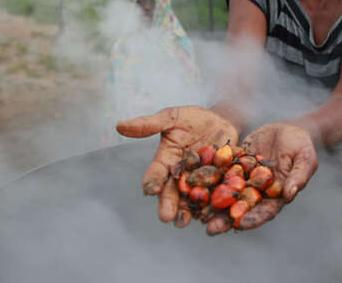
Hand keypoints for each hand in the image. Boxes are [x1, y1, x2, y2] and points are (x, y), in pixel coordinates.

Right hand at [116, 106, 238, 223]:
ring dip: (188, 213)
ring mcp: (199, 183)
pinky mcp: (218, 186)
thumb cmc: (193, 120)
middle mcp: (180, 176)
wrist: (222, 121)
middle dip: (168, 204)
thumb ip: (149, 124)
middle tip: (165, 217)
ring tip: (184, 222)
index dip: (152, 181)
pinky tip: (213, 218)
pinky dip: (214, 208)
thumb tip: (119, 126)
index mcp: (166, 161)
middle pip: (172, 192)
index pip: (155, 173)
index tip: (151, 189)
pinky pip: (216, 198)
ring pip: (191, 201)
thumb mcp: (172, 117)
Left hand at [206, 122, 317, 234]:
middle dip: (226, 219)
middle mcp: (258, 191)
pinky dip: (207, 180)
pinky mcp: (234, 166)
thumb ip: (299, 176)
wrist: (288, 129)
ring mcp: (244, 179)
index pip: (265, 211)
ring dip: (212, 205)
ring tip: (196, 214)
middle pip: (241, 209)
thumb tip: (289, 194)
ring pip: (226, 195)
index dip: (253, 219)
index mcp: (276, 195)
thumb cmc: (301, 145)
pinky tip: (192, 185)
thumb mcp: (305, 158)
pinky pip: (220, 173)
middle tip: (210, 229)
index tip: (240, 225)